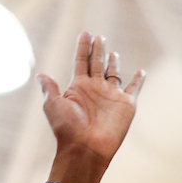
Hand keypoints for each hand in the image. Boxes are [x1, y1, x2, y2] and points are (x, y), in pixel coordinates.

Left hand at [39, 32, 144, 173]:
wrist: (85, 149)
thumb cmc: (67, 129)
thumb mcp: (53, 106)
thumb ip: (49, 89)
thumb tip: (40, 75)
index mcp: (78, 87)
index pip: (81, 61)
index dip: (83, 47)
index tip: (85, 33)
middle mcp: (95, 89)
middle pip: (97, 63)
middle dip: (97, 50)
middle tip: (99, 37)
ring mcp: (111, 96)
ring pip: (113, 73)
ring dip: (113, 63)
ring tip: (112, 53)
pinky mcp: (126, 104)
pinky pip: (134, 88)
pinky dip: (138, 80)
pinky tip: (141, 72)